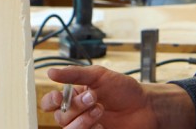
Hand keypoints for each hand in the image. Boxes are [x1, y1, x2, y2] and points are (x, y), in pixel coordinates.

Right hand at [41, 65, 195, 128]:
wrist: (145, 107)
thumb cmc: (124, 89)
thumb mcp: (99, 76)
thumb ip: (75, 74)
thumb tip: (50, 72)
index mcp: (75, 96)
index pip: (51, 102)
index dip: (51, 101)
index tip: (60, 97)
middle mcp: (77, 114)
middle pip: (60, 117)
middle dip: (76, 107)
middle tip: (95, 98)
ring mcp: (85, 127)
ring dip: (83, 120)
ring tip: (100, 111)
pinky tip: (102, 125)